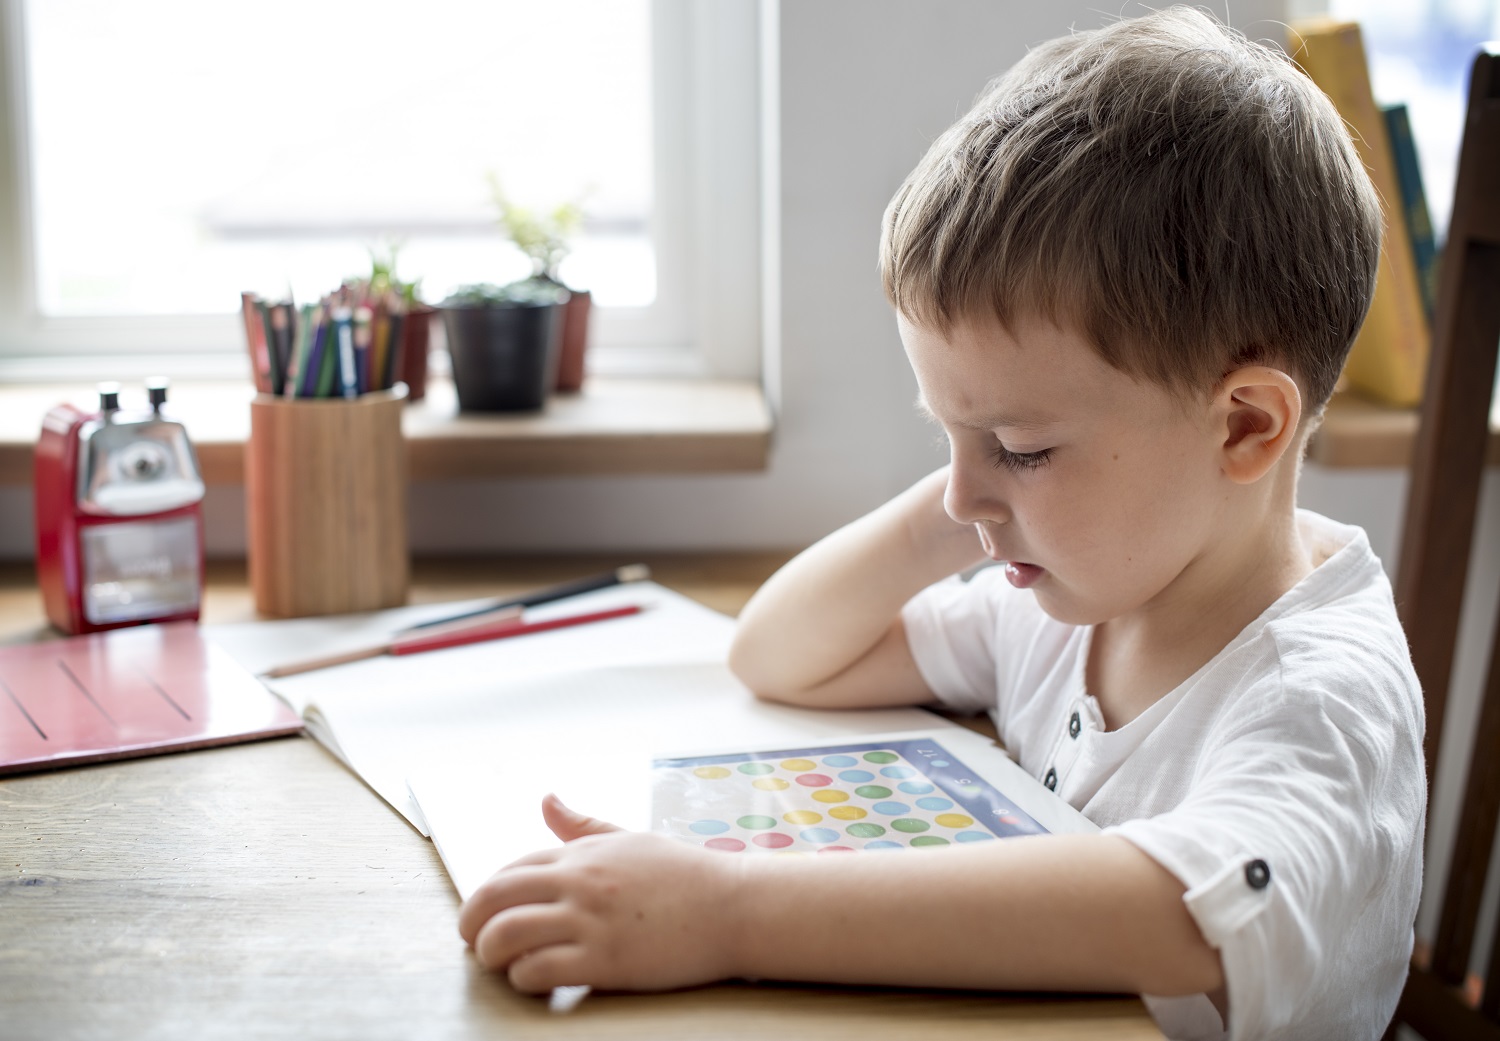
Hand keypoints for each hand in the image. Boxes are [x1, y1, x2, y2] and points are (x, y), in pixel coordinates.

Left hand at [457, 794, 743, 992]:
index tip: (487, 915)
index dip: (486, 897)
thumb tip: (547, 799)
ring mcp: (589, 920)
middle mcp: (579, 881)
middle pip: (491, 898)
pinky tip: (535, 982)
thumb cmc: (684, 876)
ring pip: (504, 935)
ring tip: (502, 965)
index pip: (508, 870)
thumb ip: (582, 826)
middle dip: (470, 924)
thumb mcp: (629, 839)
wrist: (734, 906)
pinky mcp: (604, 959)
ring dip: (490, 955)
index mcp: (582, 853)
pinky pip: (537, 970)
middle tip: (475, 943)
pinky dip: (524, 980)